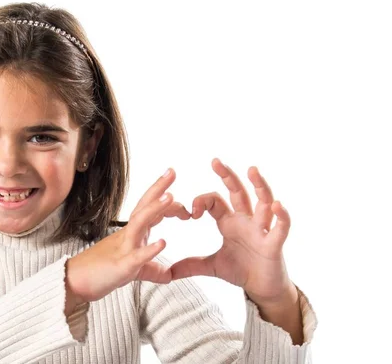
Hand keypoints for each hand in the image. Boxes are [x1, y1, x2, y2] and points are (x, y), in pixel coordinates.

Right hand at [66, 169, 188, 303]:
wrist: (74, 283)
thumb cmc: (101, 272)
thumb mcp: (134, 270)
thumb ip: (152, 269)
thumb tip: (169, 275)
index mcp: (132, 234)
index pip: (150, 212)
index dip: (165, 203)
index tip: (182, 198)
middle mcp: (128, 236)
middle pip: (144, 207)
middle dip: (158, 188)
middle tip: (172, 171)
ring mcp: (123, 249)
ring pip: (140, 224)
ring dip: (155, 209)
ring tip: (171, 197)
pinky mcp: (121, 267)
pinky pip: (136, 257)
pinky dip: (149, 249)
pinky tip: (163, 242)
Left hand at [169, 158, 296, 306]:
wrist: (262, 288)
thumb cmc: (241, 271)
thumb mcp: (211, 266)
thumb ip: (190, 265)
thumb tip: (168, 272)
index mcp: (230, 222)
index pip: (215, 201)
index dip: (201, 201)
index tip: (191, 213)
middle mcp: (246, 220)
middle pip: (238, 192)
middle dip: (227, 176)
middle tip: (214, 161)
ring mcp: (262, 230)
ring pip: (263, 202)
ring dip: (259, 185)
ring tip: (251, 170)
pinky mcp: (274, 244)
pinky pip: (281, 227)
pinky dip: (281, 216)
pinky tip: (277, 205)